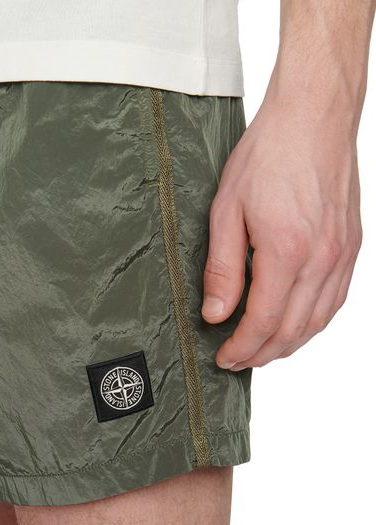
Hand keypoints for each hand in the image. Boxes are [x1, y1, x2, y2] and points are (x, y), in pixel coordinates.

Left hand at [201, 98, 362, 370]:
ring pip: (317, 322)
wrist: (314, 117)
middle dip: (262, 353)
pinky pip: (335, 300)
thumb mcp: (227, 210)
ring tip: (263, 350)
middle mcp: (321, 260)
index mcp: (286, 251)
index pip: (263, 322)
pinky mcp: (352, 247)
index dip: (241, 347)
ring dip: (289, 344)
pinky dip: (313, 322)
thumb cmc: (269, 155)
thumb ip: (223, 269)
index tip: (224, 357)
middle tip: (239, 360)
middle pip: (292, 331)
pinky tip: (296, 324)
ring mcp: (342, 255)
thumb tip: (217, 314)